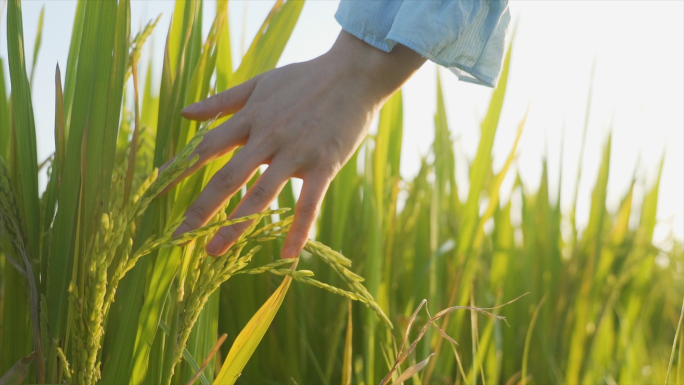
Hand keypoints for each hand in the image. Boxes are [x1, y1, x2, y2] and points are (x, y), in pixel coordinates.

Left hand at [171, 31, 424, 257]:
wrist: (355, 73)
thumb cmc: (306, 78)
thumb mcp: (260, 83)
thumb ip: (222, 101)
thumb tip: (184, 114)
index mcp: (251, 118)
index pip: (208, 147)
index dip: (181, 169)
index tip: (157, 191)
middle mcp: (268, 137)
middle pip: (228, 177)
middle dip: (202, 209)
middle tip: (179, 238)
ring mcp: (296, 152)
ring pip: (261, 194)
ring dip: (237, 226)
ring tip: (215, 252)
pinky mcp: (324, 164)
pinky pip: (309, 203)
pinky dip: (298, 230)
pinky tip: (287, 256)